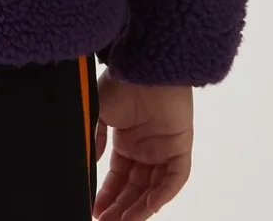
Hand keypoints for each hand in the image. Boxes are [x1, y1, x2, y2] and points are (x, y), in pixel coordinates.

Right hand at [92, 74, 192, 219]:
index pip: (118, 177)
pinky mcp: (180, 146)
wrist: (145, 66)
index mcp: (126, 141)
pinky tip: (149, 207)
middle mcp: (145, 149)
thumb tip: (92, 162)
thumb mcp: (99, 110)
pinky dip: (163, 193)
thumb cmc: (122, 82)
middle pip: (135, 188)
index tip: (95, 210)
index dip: (108, 195)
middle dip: (121, 207)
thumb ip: (95, 137)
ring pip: (154, 188)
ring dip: (140, 206)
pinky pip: (175, 177)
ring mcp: (164, 149)